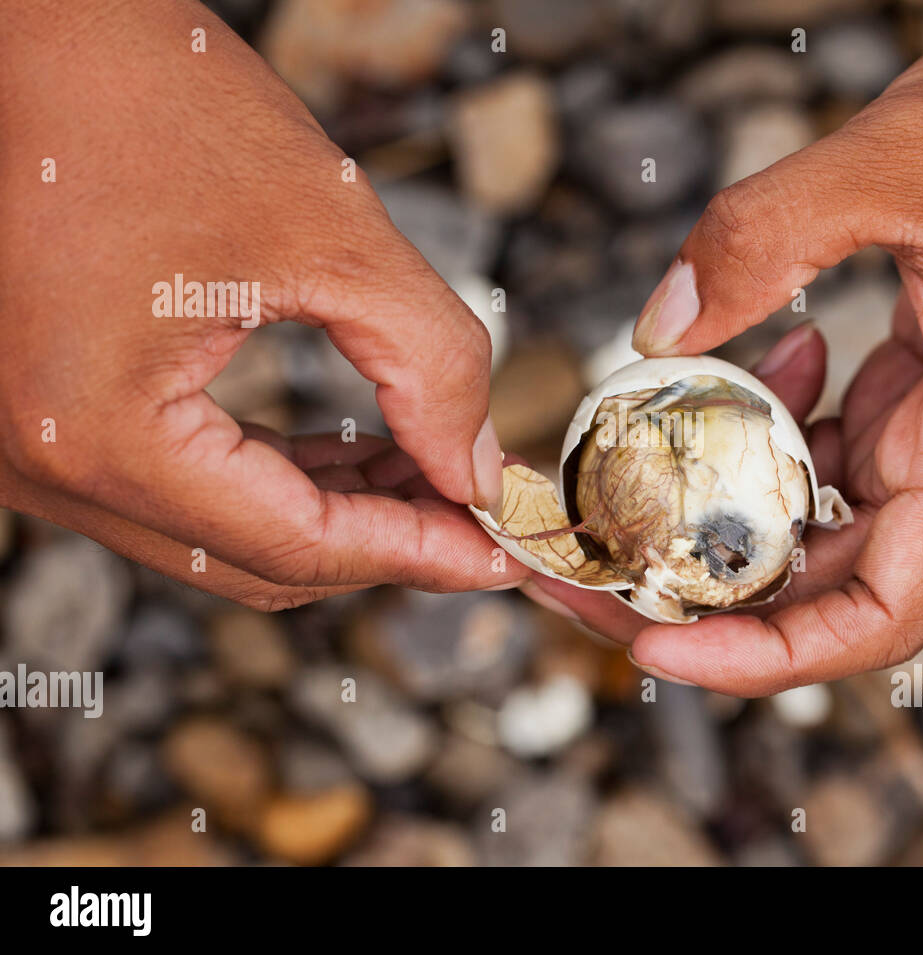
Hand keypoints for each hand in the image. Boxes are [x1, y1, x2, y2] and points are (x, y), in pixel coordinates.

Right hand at [0, 0, 525, 607]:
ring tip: (431, 477)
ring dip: (333, 514)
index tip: (502, 552)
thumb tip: (475, 469)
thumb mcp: (330, 232)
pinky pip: (182, 485)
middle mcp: (46, 464)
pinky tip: (352, 455)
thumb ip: (429, 363)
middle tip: (478, 518)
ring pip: (219, 534)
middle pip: (255, 560)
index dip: (417, 554)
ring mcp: (36, 447)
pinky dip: (273, 479)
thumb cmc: (153, 100)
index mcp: (100, 432)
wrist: (33, 33)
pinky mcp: (48, 416)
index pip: (296, 544)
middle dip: (383, 543)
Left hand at [528, 0, 922, 693]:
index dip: (769, 656)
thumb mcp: (897, 160)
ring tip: (652, 466)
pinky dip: (785, 421)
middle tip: (599, 568)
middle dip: (714, 588)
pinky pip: (842, 446)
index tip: (661, 646)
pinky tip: (770, 358)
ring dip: (739, 499)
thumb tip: (661, 323)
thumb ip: (764, 237)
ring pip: (829, 514)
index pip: (880, 614)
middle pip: (833, 584)